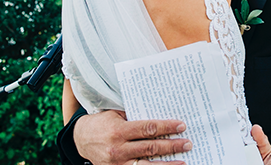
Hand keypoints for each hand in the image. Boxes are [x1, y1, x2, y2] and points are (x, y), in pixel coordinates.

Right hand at [74, 110, 191, 164]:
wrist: (80, 139)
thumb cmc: (102, 122)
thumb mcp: (116, 114)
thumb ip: (134, 116)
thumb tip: (159, 113)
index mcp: (119, 130)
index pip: (148, 128)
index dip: (166, 127)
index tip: (181, 126)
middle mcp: (118, 148)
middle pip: (150, 147)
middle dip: (171, 145)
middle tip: (187, 143)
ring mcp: (117, 163)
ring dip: (166, 164)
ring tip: (183, 161)